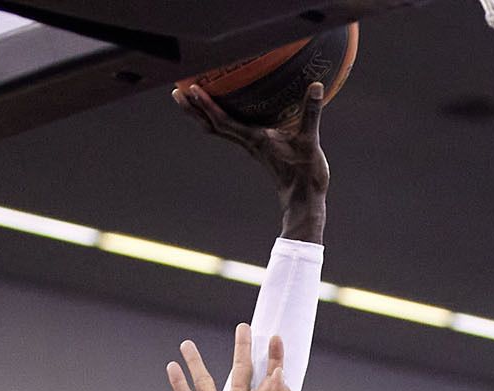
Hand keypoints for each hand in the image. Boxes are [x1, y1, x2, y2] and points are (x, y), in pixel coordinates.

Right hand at [167, 325, 290, 390]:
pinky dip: (178, 382)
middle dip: (242, 347)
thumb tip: (279, 372)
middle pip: (240, 367)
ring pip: (204, 378)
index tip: (275, 337)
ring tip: (187, 343)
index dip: (274, 356)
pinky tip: (172, 366)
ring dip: (195, 361)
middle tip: (244, 327)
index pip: (268, 374)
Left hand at [175, 81, 327, 238]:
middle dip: (194, 109)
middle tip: (177, 90)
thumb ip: (311, 113)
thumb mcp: (310, 142)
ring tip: (189, 95)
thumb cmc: (306, 175)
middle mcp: (247, 142)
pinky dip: (218, 117)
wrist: (303, 201)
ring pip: (218, 128)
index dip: (207, 106)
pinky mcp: (256, 148)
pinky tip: (219, 106)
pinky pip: (230, 129)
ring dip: (201, 113)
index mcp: (255, 140)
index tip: (193, 89)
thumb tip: (316, 86)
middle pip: (212, 125)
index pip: (224, 122)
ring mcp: (250, 146)